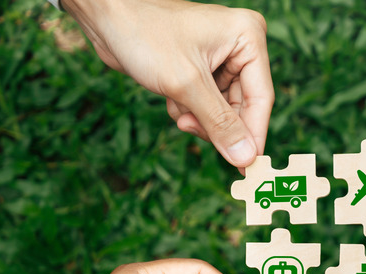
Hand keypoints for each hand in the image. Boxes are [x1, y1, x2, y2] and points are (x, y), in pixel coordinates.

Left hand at [64, 0, 273, 168]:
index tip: (246, 167)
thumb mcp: (185, 84)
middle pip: (243, 106)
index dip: (252, 134)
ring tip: (176, 107)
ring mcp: (221, 58)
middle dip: (216, 123)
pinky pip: (206, 105)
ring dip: (199, 118)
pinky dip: (188, 109)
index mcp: (248, 38)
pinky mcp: (202, 68)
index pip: (261, 97)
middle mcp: (239, 47)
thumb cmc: (144, 34)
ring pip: (223, 110)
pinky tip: (170, 98)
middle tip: (189, 128)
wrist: (104, 15)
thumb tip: (245, 158)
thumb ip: (219, 123)